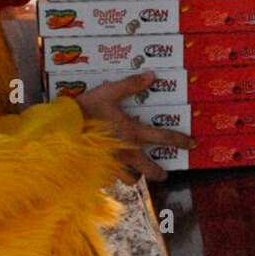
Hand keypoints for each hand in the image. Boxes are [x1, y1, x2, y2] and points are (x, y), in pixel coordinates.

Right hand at [74, 71, 194, 183]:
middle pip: (149, 171)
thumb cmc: (87, 110)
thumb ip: (130, 84)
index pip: (164, 138)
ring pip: (130, 179)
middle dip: (159, 174)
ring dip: (134, 176)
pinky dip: (112, 177)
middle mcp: (127, 152)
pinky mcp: (98, 171)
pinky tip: (108, 171)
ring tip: (133, 172)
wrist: (62, 128)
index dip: (180, 140)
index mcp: (133, 132)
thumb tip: (152, 75)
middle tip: (162, 174)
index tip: (192, 144)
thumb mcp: (109, 92)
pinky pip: (110, 180)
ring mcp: (113, 164)